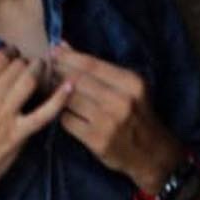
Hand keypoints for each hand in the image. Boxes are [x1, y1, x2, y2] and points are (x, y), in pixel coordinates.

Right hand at [0, 46, 72, 199]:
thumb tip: (2, 71)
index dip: (10, 53)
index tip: (15, 56)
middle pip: (15, 67)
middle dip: (27, 62)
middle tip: (33, 63)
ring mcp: (2, 116)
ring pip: (29, 81)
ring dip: (40, 71)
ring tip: (44, 69)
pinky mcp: (17, 135)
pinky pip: (43, 113)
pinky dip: (59, 99)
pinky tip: (70, 87)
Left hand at [51, 40, 181, 188]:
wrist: (152, 154)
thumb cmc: (137, 115)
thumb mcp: (129, 88)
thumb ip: (99, 68)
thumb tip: (63, 45)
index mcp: (131, 83)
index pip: (91, 64)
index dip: (68, 56)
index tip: (53, 52)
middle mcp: (121, 101)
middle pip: (77, 80)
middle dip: (58, 73)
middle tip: (47, 70)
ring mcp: (108, 122)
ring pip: (69, 100)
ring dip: (55, 93)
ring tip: (49, 88)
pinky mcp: (97, 140)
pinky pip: (67, 121)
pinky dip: (61, 114)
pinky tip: (60, 111)